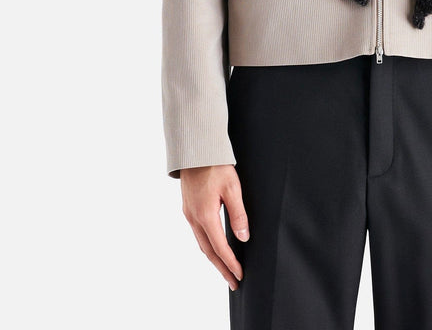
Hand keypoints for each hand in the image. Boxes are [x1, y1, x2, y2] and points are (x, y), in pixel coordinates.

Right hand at [180, 164, 249, 291]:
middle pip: (208, 251)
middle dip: (221, 268)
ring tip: (225, 269)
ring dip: (214, 258)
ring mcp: (189, 213)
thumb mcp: (232, 188)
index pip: (220, 247)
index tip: (240, 275)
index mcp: (205, 215)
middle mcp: (194, 218)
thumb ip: (238, 214)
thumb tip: (243, 238)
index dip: (230, 263)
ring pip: (201, 243)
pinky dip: (207, 246)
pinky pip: (198, 233)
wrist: (195, 150)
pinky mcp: (188, 208)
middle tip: (233, 282)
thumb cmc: (215, 165)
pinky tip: (214, 247)